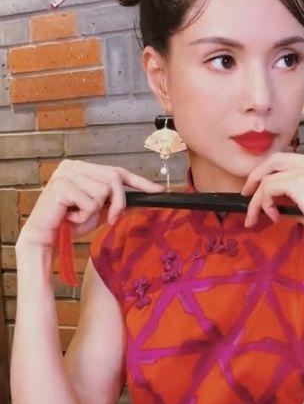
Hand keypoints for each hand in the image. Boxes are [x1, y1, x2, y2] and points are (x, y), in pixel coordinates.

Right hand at [17, 160, 163, 248]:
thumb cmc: (70, 223)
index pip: (116, 171)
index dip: (139, 181)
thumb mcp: (99, 212)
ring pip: (103, 192)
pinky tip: (69, 216)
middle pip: (113, 178)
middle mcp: (73, 166)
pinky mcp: (62, 185)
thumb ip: (116, 204)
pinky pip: (90, 203)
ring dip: (94, 211)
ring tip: (77, 215)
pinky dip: (84, 216)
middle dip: (118, 202)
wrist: (45, 237)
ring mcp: (66, 173)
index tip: (158, 190)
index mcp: (82, 168)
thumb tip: (141, 200)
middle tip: (111, 219)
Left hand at [241, 152, 303, 252]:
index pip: (291, 161)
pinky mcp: (298, 182)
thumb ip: (299, 201)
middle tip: (247, 193)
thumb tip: (278, 207)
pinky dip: (263, 203)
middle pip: (275, 159)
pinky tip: (272, 217)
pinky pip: (268, 188)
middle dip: (257, 175)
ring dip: (257, 198)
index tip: (264, 191)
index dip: (273, 174)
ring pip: (268, 175)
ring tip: (254, 217)